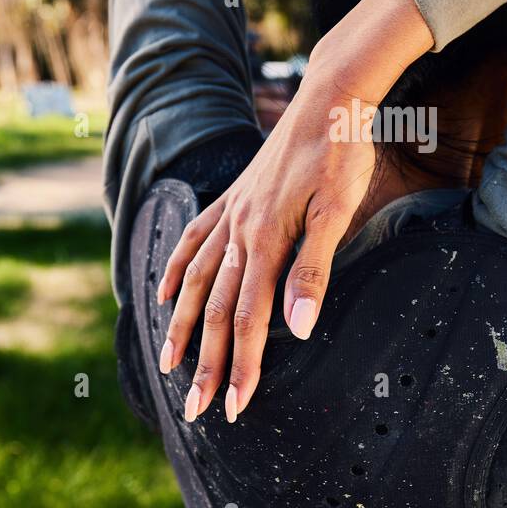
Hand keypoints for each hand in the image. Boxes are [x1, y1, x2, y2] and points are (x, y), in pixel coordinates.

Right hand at [156, 0, 433, 423]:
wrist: (329, 97)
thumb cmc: (342, 153)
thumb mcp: (339, 210)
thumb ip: (314, 269)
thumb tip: (296, 328)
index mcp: (264, 239)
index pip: (246, 318)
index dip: (241, 366)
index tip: (233, 407)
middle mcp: (237, 230)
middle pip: (213, 309)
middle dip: (205, 364)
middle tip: (195, 411)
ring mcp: (230, 212)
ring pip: (195, 279)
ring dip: (180, 326)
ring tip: (167, 364)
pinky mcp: (232, 197)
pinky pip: (193, 240)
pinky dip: (176, 269)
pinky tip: (164, 291)